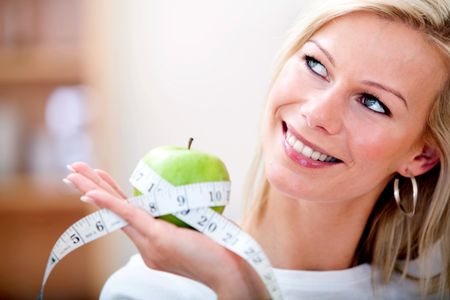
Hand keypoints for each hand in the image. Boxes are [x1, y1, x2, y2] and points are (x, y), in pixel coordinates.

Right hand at [64, 162, 269, 299]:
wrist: (233, 272)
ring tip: (73, 171)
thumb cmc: (224, 250)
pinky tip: (90, 192)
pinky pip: (129, 215)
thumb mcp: (203, 226)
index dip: (111, 199)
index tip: (99, 183)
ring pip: (117, 211)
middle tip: (73, 171)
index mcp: (155, 245)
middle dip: (92, 189)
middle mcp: (147, 247)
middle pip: (115, 213)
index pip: (128, 217)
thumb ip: (190, 213)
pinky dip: (108, 201)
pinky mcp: (158, 239)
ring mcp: (150, 245)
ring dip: (93, 188)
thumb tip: (193, 192)